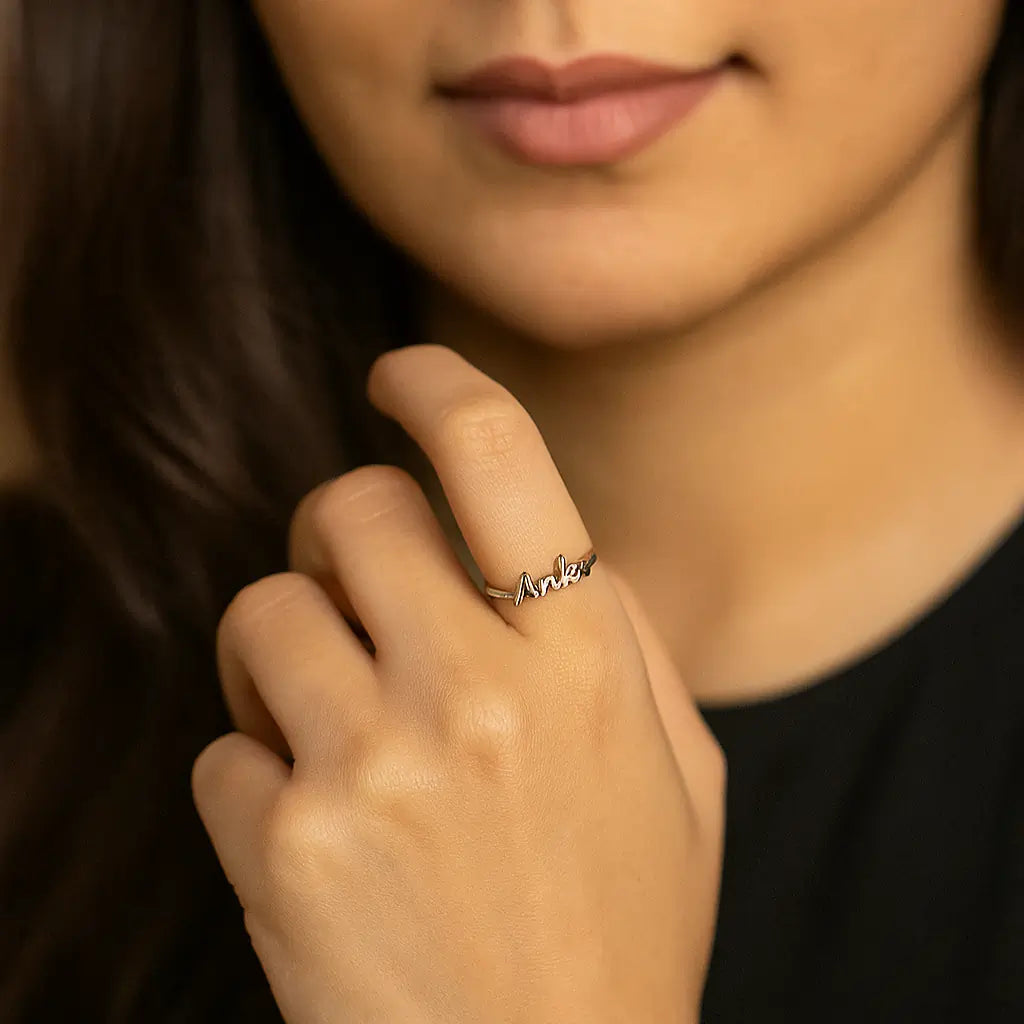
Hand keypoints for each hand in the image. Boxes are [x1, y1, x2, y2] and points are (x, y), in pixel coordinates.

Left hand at [190, 344, 725, 1023]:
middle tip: (362, 595)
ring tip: (330, 715)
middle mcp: (478, 694)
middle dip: (344, 535)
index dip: (434, 382)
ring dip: (286, 646)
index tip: (398, 374)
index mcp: (586, 662)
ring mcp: (373, 767)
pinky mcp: (283, 844)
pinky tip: (319, 824)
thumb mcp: (679, 769)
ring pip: (262, 609)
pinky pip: (222, 739)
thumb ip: (620, 637)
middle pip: (348, 508)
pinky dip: (257, 766)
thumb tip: (542, 542)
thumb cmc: (621, 921)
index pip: (495, 453)